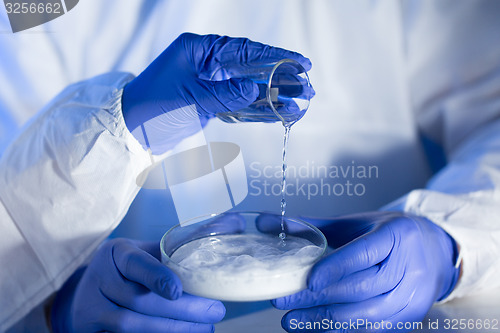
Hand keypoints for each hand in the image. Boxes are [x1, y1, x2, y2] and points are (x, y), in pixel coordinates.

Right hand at [51, 238, 224, 332]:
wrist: (89, 292)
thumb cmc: (131, 268)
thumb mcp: (150, 250)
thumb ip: (188, 240)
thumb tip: (235, 222)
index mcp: (116, 253)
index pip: (135, 263)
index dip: (156, 277)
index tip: (177, 291)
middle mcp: (100, 279)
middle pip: (139, 300)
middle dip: (180, 311)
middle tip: (215, 312)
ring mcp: (91, 308)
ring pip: (132, 324)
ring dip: (172, 329)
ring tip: (205, 328)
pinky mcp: (91, 330)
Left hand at [122, 32, 311, 153]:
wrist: (130, 130)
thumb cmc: (152, 107)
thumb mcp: (190, 98)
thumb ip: (225, 94)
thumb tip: (256, 90)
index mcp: (200, 50)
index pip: (245, 50)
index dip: (276, 55)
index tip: (301, 62)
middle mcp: (208, 63)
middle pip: (253, 68)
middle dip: (281, 78)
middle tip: (307, 88)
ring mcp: (211, 84)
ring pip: (250, 88)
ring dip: (274, 96)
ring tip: (300, 103)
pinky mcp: (212, 104)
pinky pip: (241, 105)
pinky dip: (259, 110)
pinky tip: (279, 113)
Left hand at [263, 212, 460, 331]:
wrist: (434, 250)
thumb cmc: (387, 233)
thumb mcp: (355, 224)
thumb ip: (312, 226)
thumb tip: (264, 223)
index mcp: (396, 235)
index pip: (364, 254)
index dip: (335, 268)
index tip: (308, 281)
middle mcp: (410, 266)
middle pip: (360, 288)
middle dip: (317, 298)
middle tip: (282, 301)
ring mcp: (414, 296)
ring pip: (366, 314)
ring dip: (325, 320)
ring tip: (291, 320)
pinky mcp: (411, 316)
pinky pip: (373, 328)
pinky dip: (341, 329)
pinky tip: (315, 326)